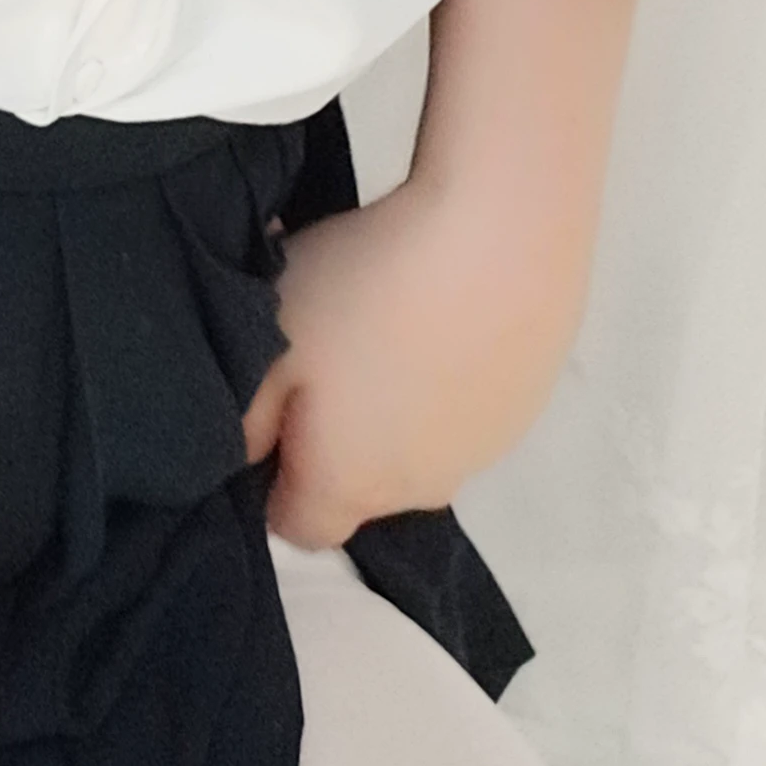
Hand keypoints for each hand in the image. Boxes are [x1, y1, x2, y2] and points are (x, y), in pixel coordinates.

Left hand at [238, 180, 578, 548]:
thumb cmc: (362, 291)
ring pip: (414, 450)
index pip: (298, 528)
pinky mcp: (520, 410)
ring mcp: (479, 453)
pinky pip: (462, 413)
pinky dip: (444, 381)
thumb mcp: (268, 345)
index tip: (273, 412)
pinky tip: (438, 315)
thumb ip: (245, 419)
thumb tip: (250, 458)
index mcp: (349, 486)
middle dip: (334, 439)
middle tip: (325, 354)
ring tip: (385, 324)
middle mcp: (418, 491)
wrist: (496, 238)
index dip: (273, 481)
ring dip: (392, 407)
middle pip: (359, 488)